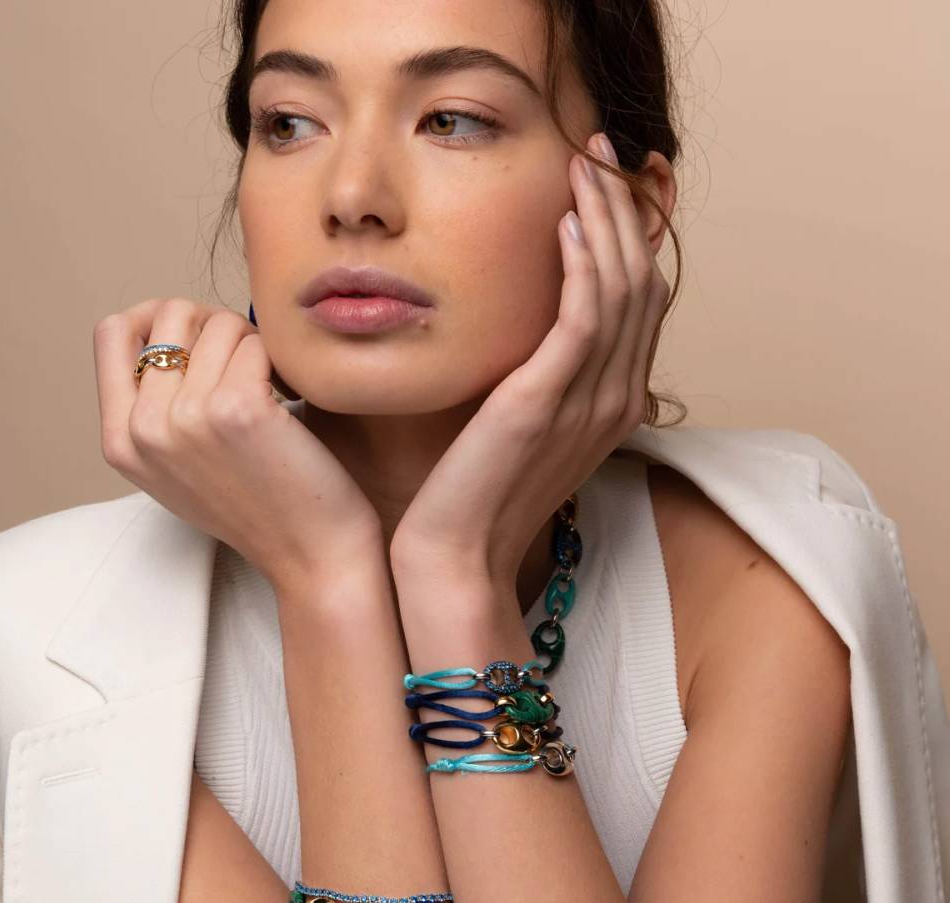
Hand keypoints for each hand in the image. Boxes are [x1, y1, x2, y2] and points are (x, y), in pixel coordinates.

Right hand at [93, 298, 381, 589]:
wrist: (312, 558)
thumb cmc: (260, 508)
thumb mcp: (178, 468)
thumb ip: (155, 410)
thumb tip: (162, 328)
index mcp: (120, 442)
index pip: (111, 332)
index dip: (158, 318)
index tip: (200, 338)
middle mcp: (143, 429)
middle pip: (170, 314)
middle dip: (217, 326)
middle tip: (249, 363)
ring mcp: (186, 418)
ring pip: (220, 324)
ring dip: (255, 346)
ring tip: (273, 389)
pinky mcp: (237, 409)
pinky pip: (257, 344)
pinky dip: (282, 362)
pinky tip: (292, 398)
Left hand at [390, 133, 669, 584]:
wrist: (457, 554)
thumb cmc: (477, 491)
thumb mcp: (522, 425)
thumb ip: (542, 376)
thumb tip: (531, 328)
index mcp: (613, 403)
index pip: (640, 301)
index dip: (631, 236)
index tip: (605, 184)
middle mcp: (616, 398)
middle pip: (642, 283)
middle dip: (624, 210)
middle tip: (598, 151)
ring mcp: (589, 402)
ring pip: (619, 289)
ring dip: (605, 219)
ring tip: (582, 165)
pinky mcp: (547, 401)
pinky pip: (583, 317)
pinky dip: (582, 265)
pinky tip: (565, 223)